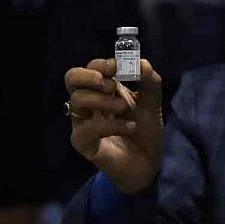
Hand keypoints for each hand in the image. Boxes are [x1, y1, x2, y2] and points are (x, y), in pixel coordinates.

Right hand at [65, 58, 162, 192]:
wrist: (148, 161)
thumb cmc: (145, 129)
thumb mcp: (152, 101)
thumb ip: (149, 81)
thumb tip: (142, 62)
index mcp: (104, 89)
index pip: (91, 68)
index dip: (102, 64)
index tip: (118, 67)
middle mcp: (90, 102)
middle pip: (72, 78)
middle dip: (90, 76)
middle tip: (111, 85)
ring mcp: (84, 122)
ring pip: (77, 100)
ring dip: (104, 100)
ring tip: (124, 109)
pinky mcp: (84, 142)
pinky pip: (87, 128)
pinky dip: (111, 125)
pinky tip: (130, 127)